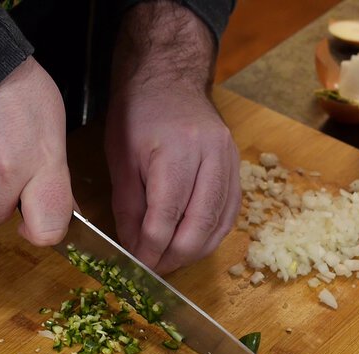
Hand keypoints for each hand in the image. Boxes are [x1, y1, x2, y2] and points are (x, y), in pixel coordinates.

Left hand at [105, 2, 240, 273]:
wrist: (169, 79)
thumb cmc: (137, 114)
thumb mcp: (121, 158)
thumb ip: (129, 206)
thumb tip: (134, 248)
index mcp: (176, 151)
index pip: (166, 216)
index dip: (151, 248)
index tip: (138, 264)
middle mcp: (210, 156)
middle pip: (198, 225)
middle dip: (175, 255)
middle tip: (154, 269)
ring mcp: (229, 161)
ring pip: (219, 223)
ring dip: (194, 250)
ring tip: (170, 260)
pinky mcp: (237, 166)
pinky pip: (230, 212)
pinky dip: (211, 234)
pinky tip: (193, 243)